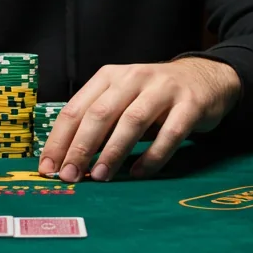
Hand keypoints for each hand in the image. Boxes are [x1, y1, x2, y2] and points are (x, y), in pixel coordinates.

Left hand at [38, 58, 239, 182]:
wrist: (205, 77)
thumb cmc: (153, 95)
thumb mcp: (121, 98)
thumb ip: (98, 122)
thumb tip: (67, 160)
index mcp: (109, 76)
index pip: (76, 109)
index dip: (59, 140)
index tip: (48, 168)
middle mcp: (133, 78)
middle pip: (100, 113)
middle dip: (81, 147)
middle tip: (70, 175)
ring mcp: (163, 89)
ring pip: (132, 121)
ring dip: (113, 151)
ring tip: (100, 176)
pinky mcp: (190, 105)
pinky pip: (170, 134)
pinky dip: (153, 156)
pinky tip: (139, 172)